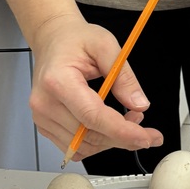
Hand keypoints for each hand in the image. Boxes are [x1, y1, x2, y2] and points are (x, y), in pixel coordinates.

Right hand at [29, 12, 162, 159]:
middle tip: (147, 129)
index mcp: (58, 81)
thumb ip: (124, 76)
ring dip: (111, 140)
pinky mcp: (45, 126)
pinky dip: (97, 142)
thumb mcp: (106, 46)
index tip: (146, 137)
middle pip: (89, 136)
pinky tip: (109, 126)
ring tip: (128, 119)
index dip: (122, 131)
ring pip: (84, 146)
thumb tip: (139, 104)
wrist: (53, 41)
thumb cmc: (75, 40)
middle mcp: (45, 103)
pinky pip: (75, 147)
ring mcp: (42, 117)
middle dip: (124, 137)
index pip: (92, 116)